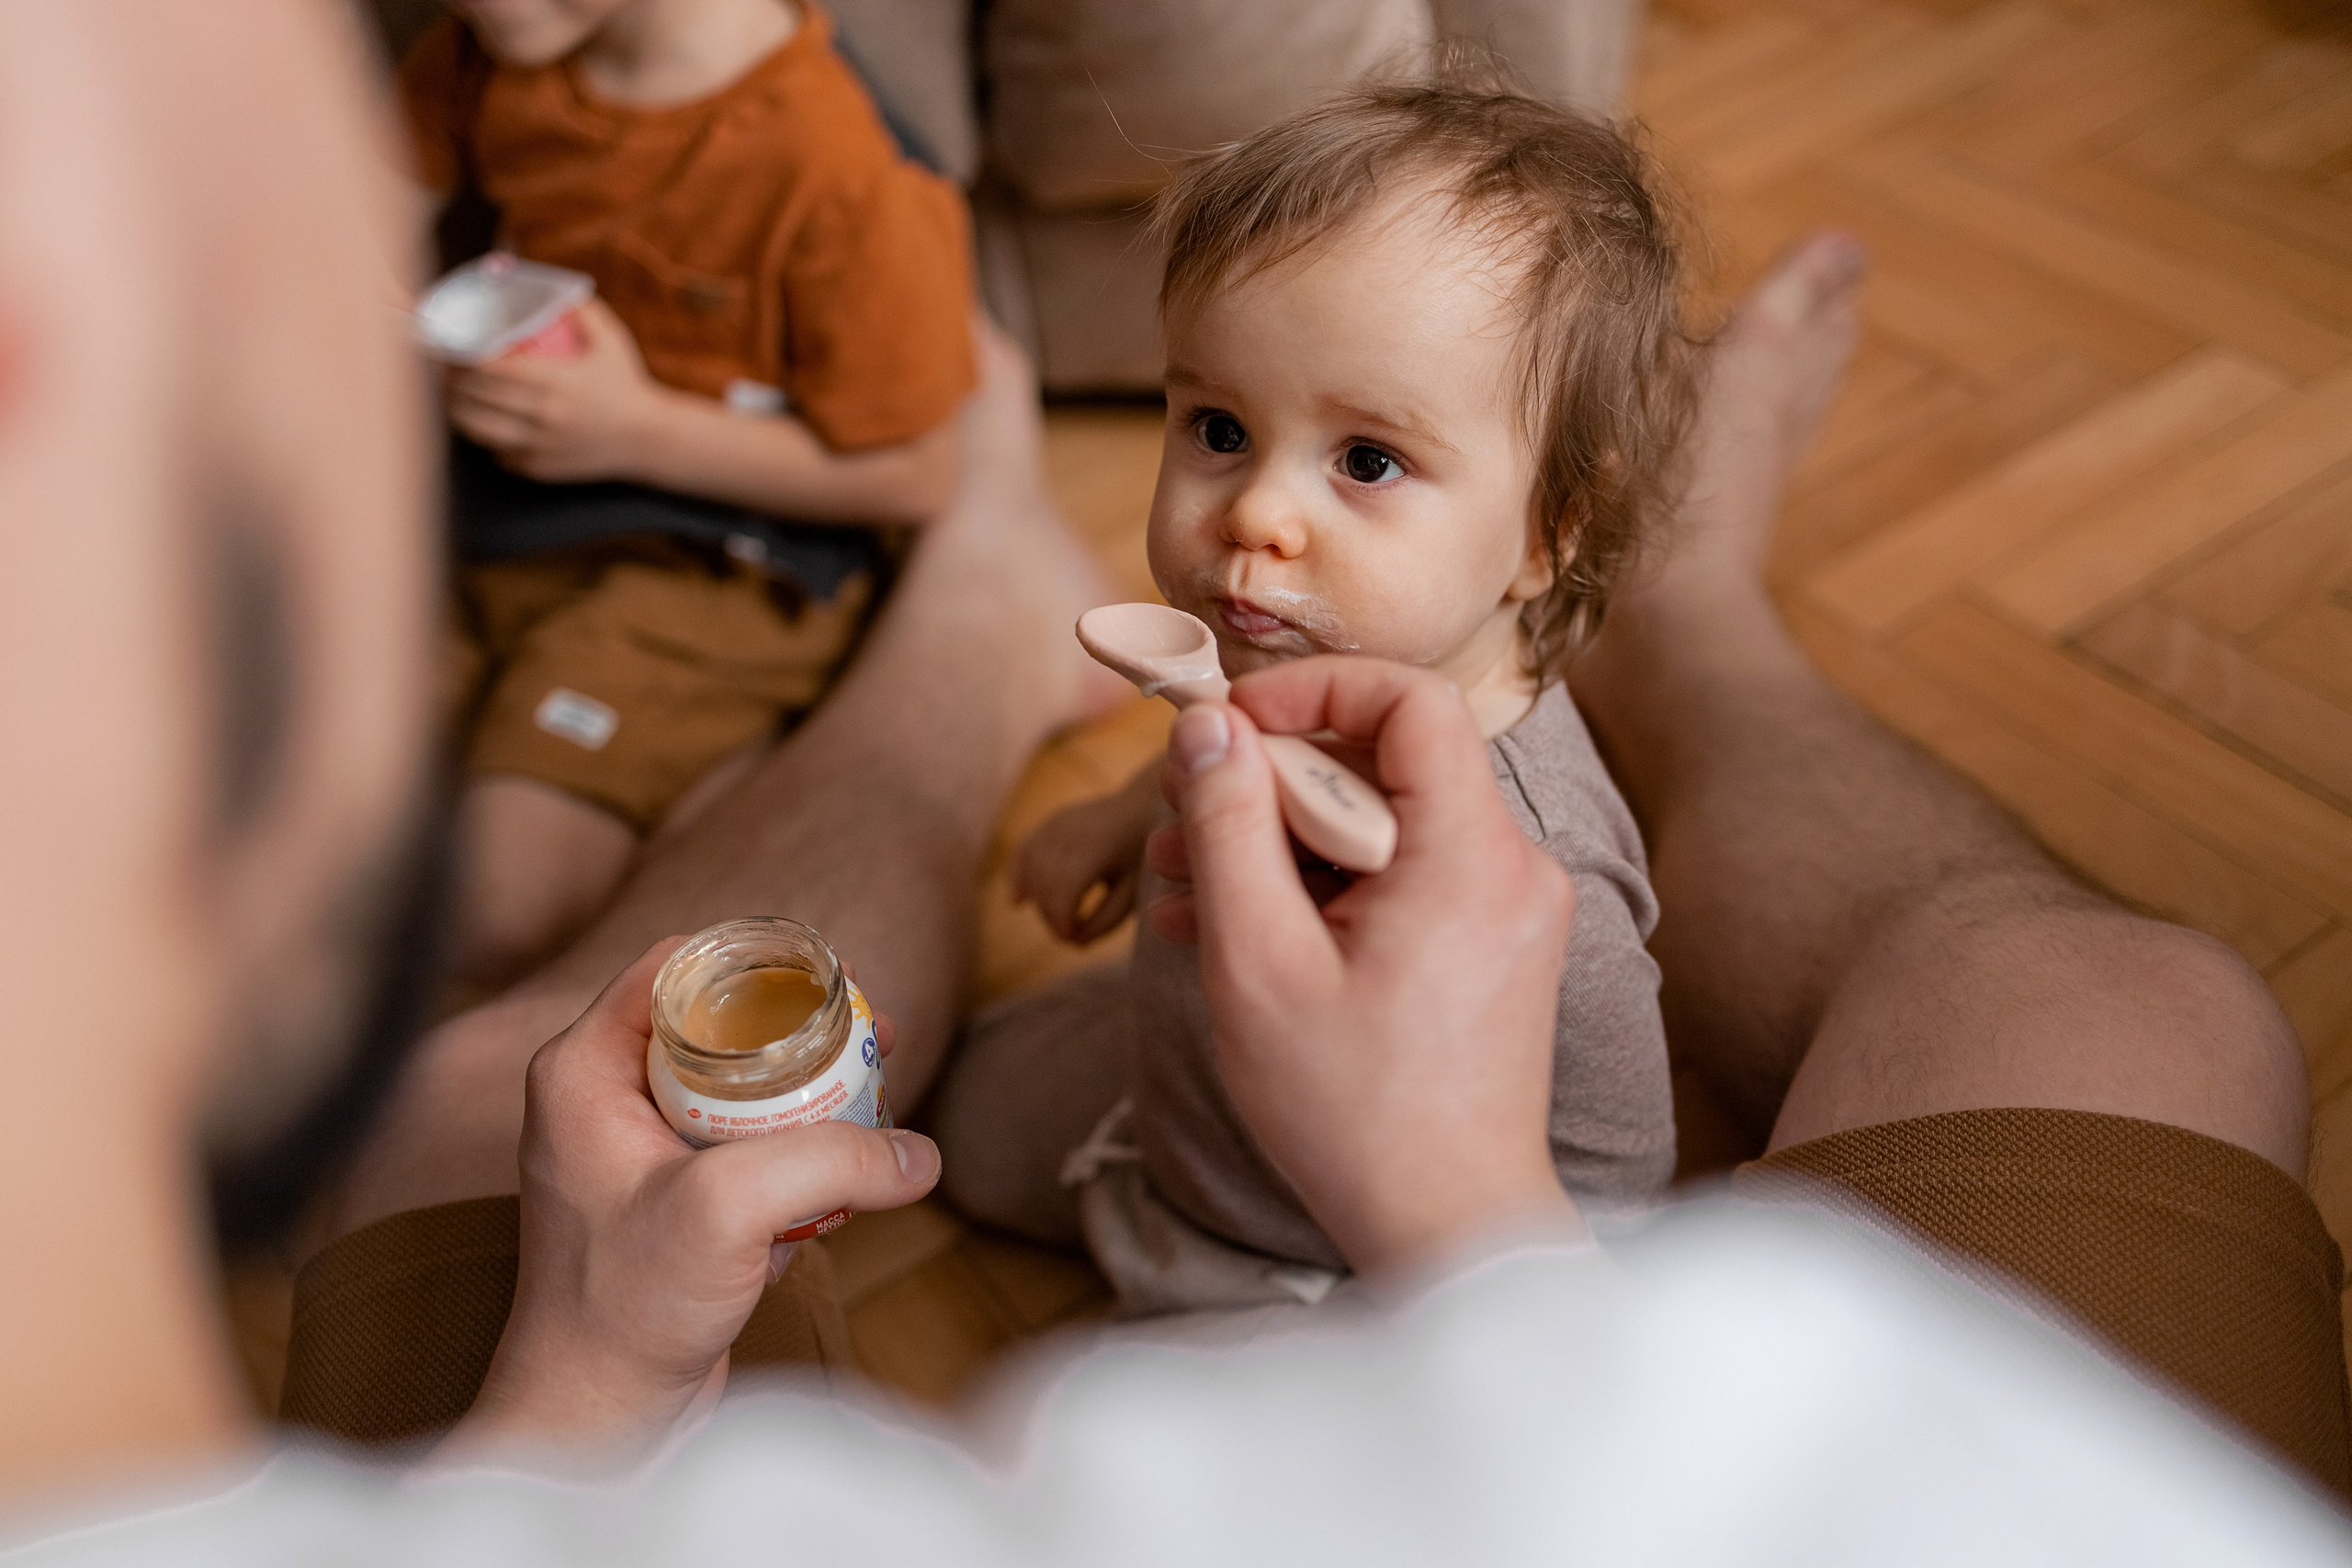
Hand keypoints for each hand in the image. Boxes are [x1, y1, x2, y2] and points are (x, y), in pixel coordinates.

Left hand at [435, 941, 941, 1469]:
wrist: (596, 1418)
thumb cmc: (621, 1309)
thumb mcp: (726, 1211)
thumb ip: (827, 1163)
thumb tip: (915, 1154)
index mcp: (583, 1070)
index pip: (675, 968)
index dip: (754, 963)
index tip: (827, 977)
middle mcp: (605, 1100)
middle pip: (719, 1026)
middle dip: (801, 1030)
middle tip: (872, 1032)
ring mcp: (641, 1155)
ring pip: (743, 1089)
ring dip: (811, 1092)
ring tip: (878, 1087)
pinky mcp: (678, 1205)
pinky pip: (751, 1149)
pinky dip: (801, 1152)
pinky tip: (850, 1167)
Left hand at [444, 298, 665, 482]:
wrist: (648, 439)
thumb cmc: (627, 385)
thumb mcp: (612, 341)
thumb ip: (582, 309)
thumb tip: (548, 286)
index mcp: (557, 383)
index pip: (491, 369)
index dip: (463, 357)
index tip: (455, 346)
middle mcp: (545, 417)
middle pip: (476, 399)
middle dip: (453, 382)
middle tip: (449, 369)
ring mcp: (540, 446)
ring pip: (477, 430)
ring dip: (459, 412)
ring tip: (456, 396)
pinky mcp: (538, 468)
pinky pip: (497, 453)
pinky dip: (487, 438)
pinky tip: (485, 424)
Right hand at [1012, 771, 1153, 944]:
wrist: (1142, 806)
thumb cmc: (1140, 855)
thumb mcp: (1132, 892)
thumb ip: (1106, 920)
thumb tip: (1074, 942)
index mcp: (1097, 847)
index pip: (1064, 888)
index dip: (1061, 919)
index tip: (1071, 939)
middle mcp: (1070, 831)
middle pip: (1045, 884)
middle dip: (1052, 916)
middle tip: (1071, 934)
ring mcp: (1055, 824)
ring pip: (1031, 871)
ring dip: (1039, 902)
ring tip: (1060, 918)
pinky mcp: (1048, 823)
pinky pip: (1023, 852)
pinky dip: (1017, 877)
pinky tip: (1018, 901)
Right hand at [1147, 659, 1583, 1277]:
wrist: (1449, 1228)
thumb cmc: (1353, 1113)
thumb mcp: (1258, 962)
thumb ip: (1228, 828)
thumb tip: (1207, 727)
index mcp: (1472, 856)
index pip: (1410, 701)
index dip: (1313, 691)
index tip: (1231, 729)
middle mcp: (1513, 868)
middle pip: (1386, 764)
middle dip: (1272, 782)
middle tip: (1179, 821)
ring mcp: (1509, 911)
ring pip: (1385, 825)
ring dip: (1283, 841)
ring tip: (1183, 884)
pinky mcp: (1492, 950)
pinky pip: (1402, 879)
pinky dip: (1324, 888)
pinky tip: (1235, 928)